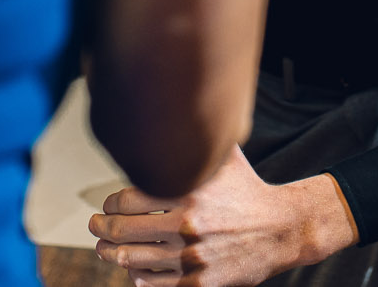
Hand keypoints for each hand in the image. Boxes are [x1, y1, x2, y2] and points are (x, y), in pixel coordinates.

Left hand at [88, 146, 359, 286]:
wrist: (282, 230)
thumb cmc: (248, 191)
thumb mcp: (226, 158)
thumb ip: (198, 139)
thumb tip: (171, 109)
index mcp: (189, 192)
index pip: (126, 199)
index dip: (110, 203)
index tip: (109, 204)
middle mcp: (188, 225)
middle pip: (122, 231)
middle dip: (101, 228)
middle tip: (95, 225)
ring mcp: (192, 258)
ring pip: (131, 260)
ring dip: (110, 254)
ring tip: (104, 249)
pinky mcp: (198, 283)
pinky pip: (152, 285)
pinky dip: (136, 277)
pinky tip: (133, 269)